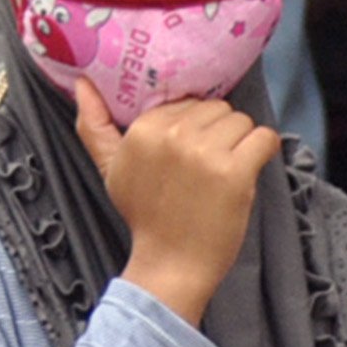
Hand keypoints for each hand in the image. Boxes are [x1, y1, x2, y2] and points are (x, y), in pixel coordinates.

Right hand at [79, 83, 280, 320]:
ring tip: (223, 174)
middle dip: (218, 133)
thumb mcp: (110, 167)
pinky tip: (248, 171)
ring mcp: (205, 153)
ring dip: (241, 144)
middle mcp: (173, 135)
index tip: (189, 156)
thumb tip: (81, 81)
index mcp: (144, 129)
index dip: (194, 128)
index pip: (188, 102)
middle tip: (206, 169)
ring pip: (241, 121)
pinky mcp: (235, 172)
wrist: (171, 265)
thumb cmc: (145, 216)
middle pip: (217, 108)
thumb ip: (94, 123)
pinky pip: (265, 138)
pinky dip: (265, 151)